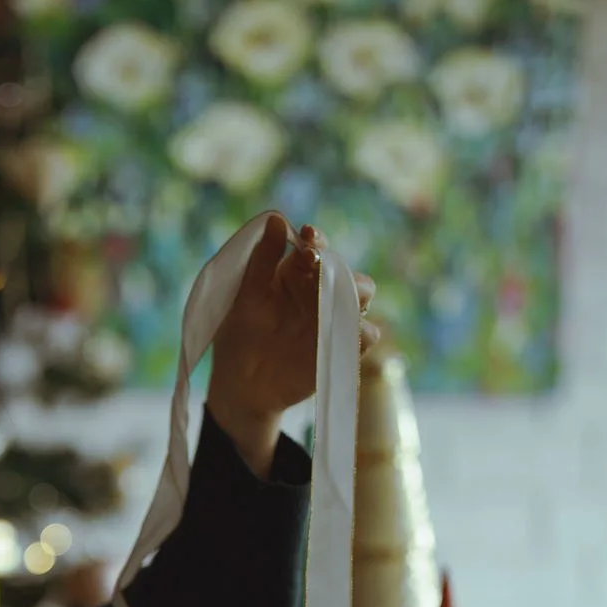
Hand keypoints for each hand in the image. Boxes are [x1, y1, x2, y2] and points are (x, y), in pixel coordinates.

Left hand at [206, 214, 378, 475]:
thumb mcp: (246, 298)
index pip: (314, 247)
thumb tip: (276, 219)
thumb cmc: (240, 338)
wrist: (243, 388)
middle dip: (340, 268)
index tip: (308, 237)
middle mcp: (320, 292)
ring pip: (362, 297)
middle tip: (322, 270)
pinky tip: (351, 331)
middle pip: (344, 270)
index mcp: (296, 273)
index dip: (315, 239)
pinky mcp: (342, 347)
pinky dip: (362, 332)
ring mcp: (333, 319)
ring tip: (340, 298)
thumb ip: (262, 260)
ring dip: (357, 294)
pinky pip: (366, 335)